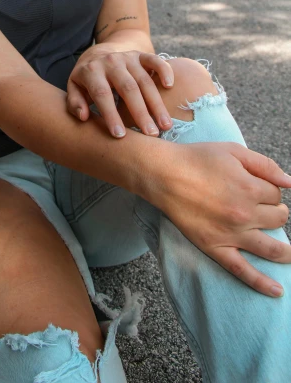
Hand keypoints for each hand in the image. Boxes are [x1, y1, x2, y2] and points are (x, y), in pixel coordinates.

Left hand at [66, 46, 174, 137]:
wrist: (98, 53)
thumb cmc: (87, 80)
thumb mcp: (74, 88)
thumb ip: (75, 103)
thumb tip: (83, 117)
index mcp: (91, 71)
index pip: (102, 94)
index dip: (111, 115)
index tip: (120, 136)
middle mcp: (111, 62)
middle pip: (128, 88)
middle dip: (140, 113)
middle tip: (151, 135)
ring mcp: (127, 57)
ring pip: (144, 80)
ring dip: (156, 103)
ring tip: (165, 125)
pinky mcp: (141, 55)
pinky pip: (155, 60)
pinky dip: (164, 71)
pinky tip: (170, 87)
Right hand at [152, 141, 290, 296]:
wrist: (164, 174)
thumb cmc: (196, 158)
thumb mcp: (233, 150)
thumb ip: (264, 165)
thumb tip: (290, 182)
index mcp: (250, 187)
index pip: (276, 194)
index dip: (270, 190)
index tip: (259, 187)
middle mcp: (245, 214)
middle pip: (278, 218)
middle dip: (276, 212)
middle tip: (263, 208)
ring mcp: (231, 234)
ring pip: (271, 248)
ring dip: (286, 251)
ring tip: (289, 253)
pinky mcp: (215, 248)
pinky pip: (242, 270)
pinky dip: (261, 283)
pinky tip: (277, 291)